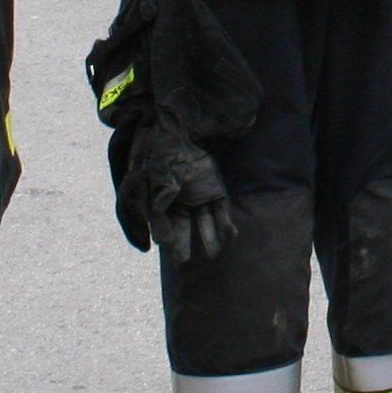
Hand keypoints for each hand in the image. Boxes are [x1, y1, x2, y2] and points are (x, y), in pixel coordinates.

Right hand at [128, 113, 236, 262]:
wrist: (187, 132)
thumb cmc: (168, 149)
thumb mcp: (160, 166)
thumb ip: (160, 185)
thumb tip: (160, 204)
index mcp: (160, 200)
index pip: (160, 220)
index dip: (162, 231)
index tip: (164, 242)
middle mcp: (179, 204)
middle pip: (181, 227)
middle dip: (182, 243)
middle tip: (183, 260)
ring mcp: (198, 198)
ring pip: (203, 222)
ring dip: (208, 238)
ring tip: (212, 254)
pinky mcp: (215, 192)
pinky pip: (221, 211)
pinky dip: (226, 224)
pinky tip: (231, 237)